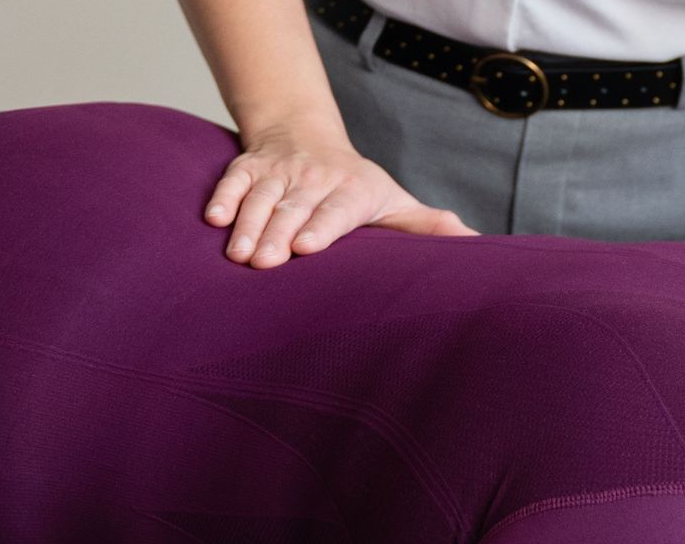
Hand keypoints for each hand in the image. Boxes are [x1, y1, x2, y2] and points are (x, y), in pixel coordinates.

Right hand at [205, 126, 477, 268]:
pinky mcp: (248, 168)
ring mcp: (279, 172)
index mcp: (353, 190)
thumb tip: (472, 240)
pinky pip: (232, 180)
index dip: (321, 227)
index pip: (337, 210)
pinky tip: (212, 220)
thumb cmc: (356, 186)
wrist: (307, 136)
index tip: (307, 248)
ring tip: (237, 255)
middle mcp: (315, 178)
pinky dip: (223, 198)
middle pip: (295, 208)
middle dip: (278, 234)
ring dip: (248, 225)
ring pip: (262, 197)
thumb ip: (424, 224)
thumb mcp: (392, 201)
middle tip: (264, 264)